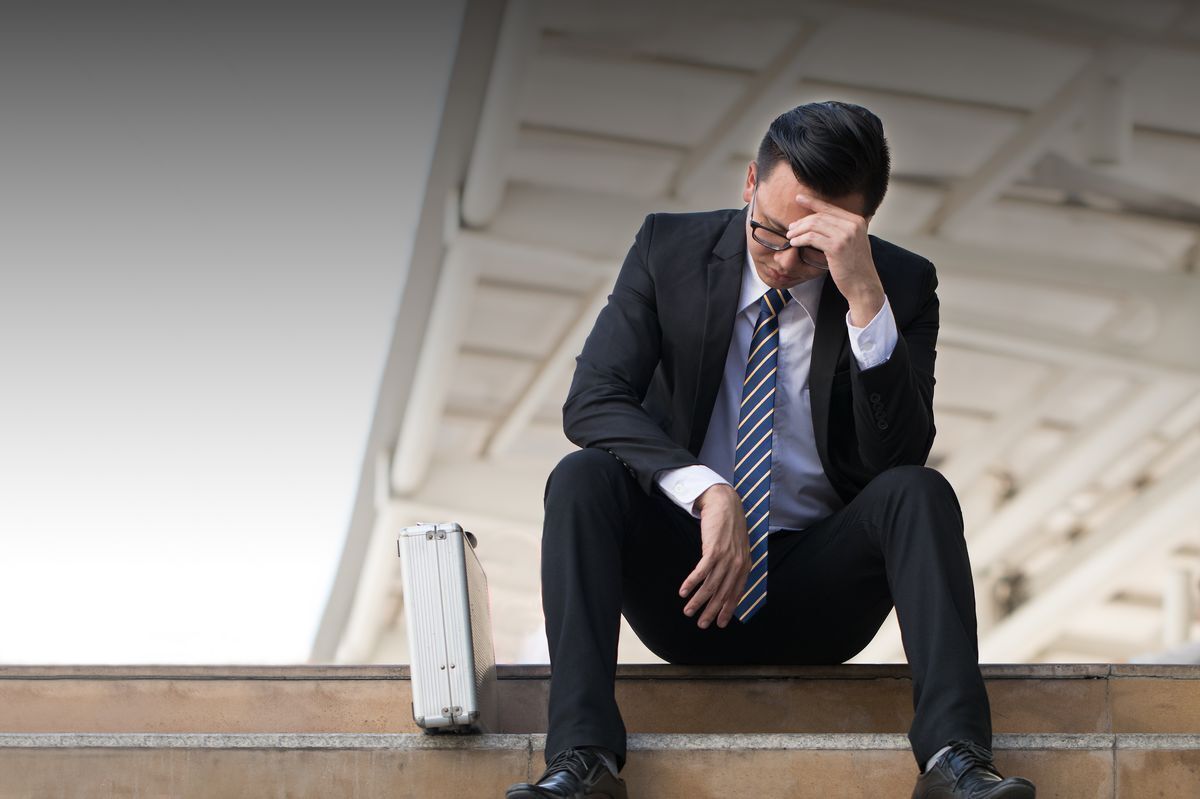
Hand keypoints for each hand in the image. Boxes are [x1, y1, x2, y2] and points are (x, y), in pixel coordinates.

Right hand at [678, 483, 748, 628]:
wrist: (725, 503)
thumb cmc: (730, 524)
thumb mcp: (739, 546)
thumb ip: (736, 564)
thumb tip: (728, 581)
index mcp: (745, 565)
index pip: (736, 593)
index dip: (728, 610)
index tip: (720, 623)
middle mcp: (737, 564)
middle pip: (723, 594)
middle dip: (711, 611)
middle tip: (701, 624)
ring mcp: (726, 557)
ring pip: (710, 586)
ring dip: (698, 601)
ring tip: (688, 611)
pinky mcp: (713, 550)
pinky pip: (701, 572)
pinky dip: (691, 583)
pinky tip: (683, 592)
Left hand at [787, 193, 884, 325]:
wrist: (863, 284)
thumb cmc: (854, 267)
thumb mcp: (852, 242)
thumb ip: (842, 229)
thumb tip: (821, 221)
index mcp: (857, 220)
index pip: (830, 207)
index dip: (813, 202)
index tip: (799, 198)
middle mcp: (853, 224)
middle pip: (819, 216)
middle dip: (802, 221)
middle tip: (791, 228)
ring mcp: (846, 235)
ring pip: (814, 225)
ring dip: (798, 230)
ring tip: (790, 236)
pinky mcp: (837, 247)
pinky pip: (812, 238)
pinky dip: (800, 239)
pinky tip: (795, 243)